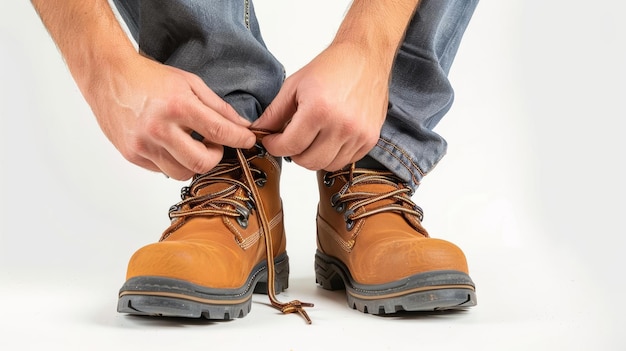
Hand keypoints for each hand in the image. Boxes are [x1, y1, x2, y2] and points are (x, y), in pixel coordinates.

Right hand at [85, 55, 255, 179]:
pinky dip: (172, 161)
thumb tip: (242, 125)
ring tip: (190, 143)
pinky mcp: (132, 154)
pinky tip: (169, 143)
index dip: (240, 140)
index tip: (248, 141)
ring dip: (193, 162)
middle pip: (201, 163)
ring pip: (182, 172)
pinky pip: (162, 170)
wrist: (108, 76)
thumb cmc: (149, 77)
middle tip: (213, 144)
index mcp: (178, 107)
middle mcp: (160, 129)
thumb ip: (218, 107)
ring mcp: (143, 145)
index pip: (219, 132)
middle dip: (215, 157)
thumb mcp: (189, 82)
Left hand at [252, 42, 388, 170]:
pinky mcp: (370, 139)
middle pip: (308, 162)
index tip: (272, 140)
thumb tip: (258, 132)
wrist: (365, 57)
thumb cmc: (330, 67)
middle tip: (291, 138)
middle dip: (293, 153)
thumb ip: (274, 113)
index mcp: (319, 110)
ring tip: (311, 137)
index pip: (290, 146)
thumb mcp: (294, 85)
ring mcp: (359, 134)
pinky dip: (333, 155)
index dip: (275, 146)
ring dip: (314, 156)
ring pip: (326, 165)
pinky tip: (328, 137)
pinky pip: (345, 161)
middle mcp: (342, 125)